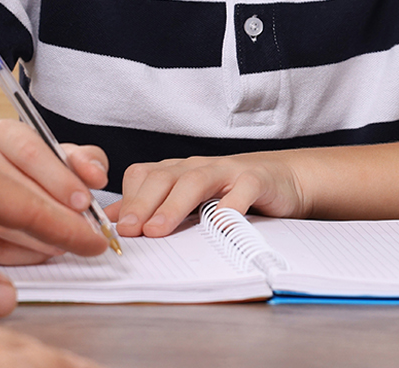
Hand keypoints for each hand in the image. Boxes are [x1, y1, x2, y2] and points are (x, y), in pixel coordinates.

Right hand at [0, 120, 107, 263]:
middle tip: (83, 234)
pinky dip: (23, 255)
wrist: (16, 187)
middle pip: (15, 189)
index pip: (30, 153)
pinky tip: (45, 252)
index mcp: (4, 135)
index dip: (60, 180)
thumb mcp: (69, 158)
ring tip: (67, 244)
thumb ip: (87, 161)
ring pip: (2, 222)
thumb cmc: (46, 173)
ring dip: (41, 240)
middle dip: (55, 216)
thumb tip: (95, 175)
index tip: (84, 202)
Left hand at [109, 153, 306, 237]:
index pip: (143, 176)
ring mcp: (227, 171)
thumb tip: (115, 219)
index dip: (127, 200)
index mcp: (178, 171)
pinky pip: (241, 191)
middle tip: (129, 231)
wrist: (283, 179)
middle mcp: (198, 167)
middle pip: (163, 178)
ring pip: (195, 181)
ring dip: (173, 206)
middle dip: (142, 204)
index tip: (115, 228)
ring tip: (158, 230)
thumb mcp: (190, 199)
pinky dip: (229, 208)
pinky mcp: (255, 180)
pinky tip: (219, 226)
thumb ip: (154, 206)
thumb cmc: (232, 192)